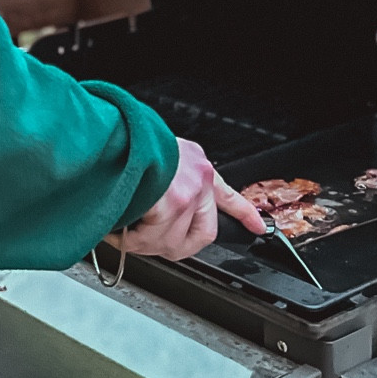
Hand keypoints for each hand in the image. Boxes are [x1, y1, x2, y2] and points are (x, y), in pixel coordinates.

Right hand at [110, 139, 267, 263]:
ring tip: (125, 236)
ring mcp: (188, 193)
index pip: (228, 195)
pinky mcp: (172, 203)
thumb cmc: (132, 142)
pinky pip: (152, 237)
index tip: (259, 227)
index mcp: (198, 167)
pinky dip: (131, 240)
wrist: (117, 130)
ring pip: (173, 242)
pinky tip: (119, 233)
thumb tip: (156, 205)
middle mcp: (200, 180)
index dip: (245, 214)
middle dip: (176, 247)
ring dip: (144, 244)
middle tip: (151, 243)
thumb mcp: (161, 152)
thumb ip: (171, 177)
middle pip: (203, 235)